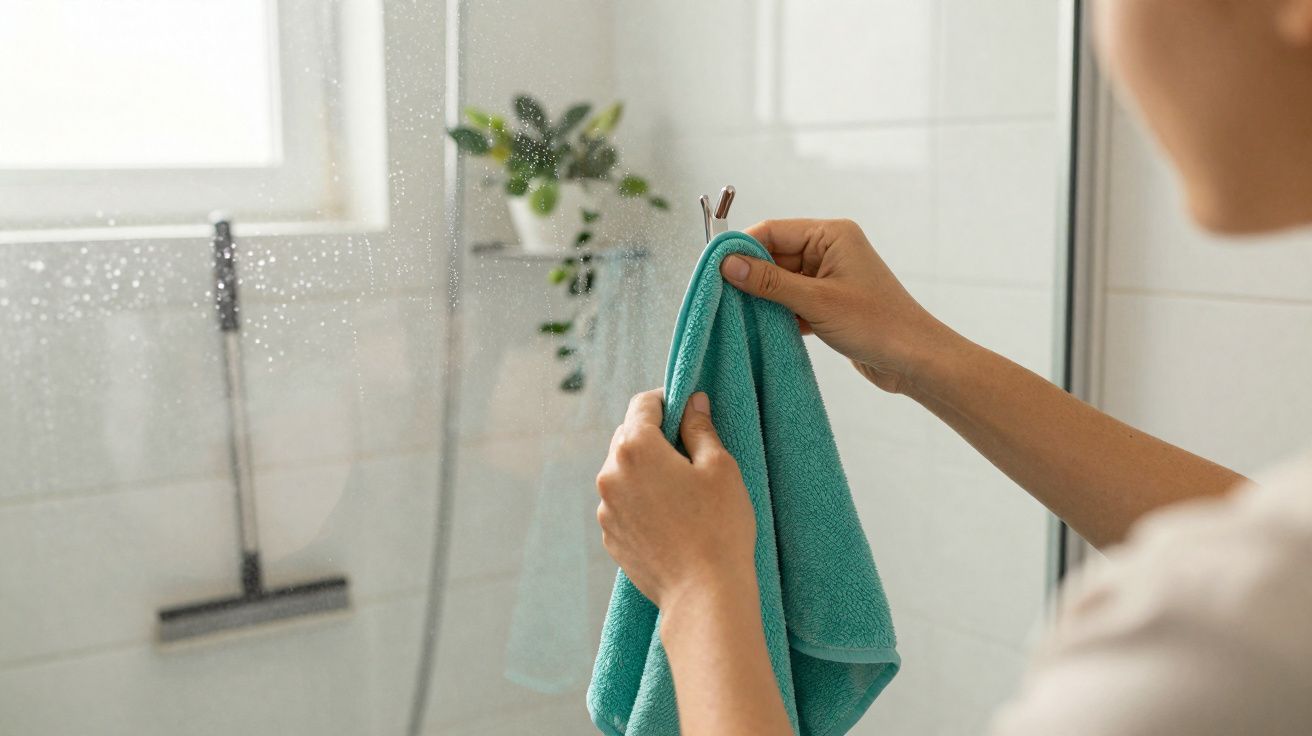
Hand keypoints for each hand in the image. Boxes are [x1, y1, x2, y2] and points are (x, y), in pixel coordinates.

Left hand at [595, 389, 755, 609]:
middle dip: (656, 436)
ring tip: (682, 492)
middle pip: (629, 436)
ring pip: (623, 471)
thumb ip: (700, 428)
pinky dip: (641, 500)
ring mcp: (606, 508)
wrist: (703, 594)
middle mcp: (610, 474)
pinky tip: (671, 518)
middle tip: (690, 454)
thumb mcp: (719, 467)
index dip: (668, 401)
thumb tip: (692, 402)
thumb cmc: (719, 526)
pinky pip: (622, 503)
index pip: (643, 404)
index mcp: (635, 447)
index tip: (687, 412)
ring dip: (646, 470)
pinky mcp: (610, 536)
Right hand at [720, 218, 958, 393]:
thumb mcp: (817, 302)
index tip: (714, 269)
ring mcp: (828, 277)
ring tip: (739, 316)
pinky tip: (761, 329)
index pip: (773, 231)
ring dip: (762, 298)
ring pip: (780, 281)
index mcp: (831, 235)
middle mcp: (829, 250)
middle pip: (773, 255)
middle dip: (749, 276)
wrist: (914, 361)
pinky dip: (776, 313)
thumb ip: (769, 283)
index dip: (742, 248)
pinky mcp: (827, 302)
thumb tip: (728, 265)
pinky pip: (791, 301)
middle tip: (721, 297)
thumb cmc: (877, 325)